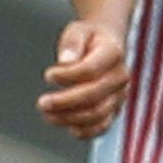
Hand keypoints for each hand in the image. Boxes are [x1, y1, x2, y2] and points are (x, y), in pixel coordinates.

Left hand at [38, 21, 128, 139]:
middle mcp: (121, 76)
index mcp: (114, 52)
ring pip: (98, 114)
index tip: (48, 75)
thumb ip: (72, 43)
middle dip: (65, 102)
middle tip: (42, 103)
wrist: (107, 45)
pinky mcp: (115, 109)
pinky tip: (68, 128)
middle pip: (94, 96)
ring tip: (48, 115)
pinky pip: (103, 126)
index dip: (67, 76)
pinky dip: (86, 131)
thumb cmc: (88, 38)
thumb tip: (65, 61)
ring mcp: (120, 95)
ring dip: (70, 118)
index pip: (90, 70)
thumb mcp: (77, 30)